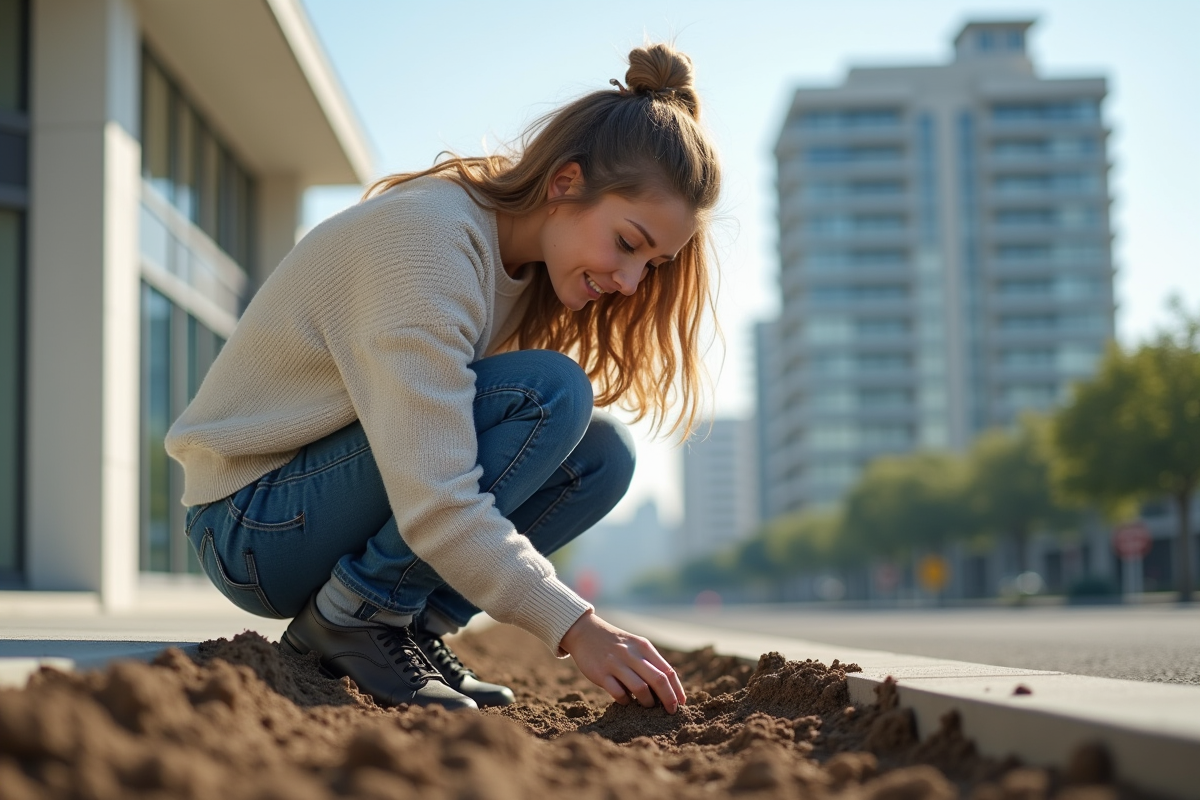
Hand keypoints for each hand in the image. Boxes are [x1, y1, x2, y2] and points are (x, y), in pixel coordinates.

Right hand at [559, 610, 685, 713]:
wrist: (585, 632)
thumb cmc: (616, 644)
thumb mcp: (635, 646)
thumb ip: (650, 663)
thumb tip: (669, 689)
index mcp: (644, 647)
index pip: (668, 670)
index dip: (677, 689)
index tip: (681, 703)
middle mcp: (632, 654)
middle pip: (658, 680)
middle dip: (668, 699)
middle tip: (671, 711)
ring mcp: (616, 664)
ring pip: (640, 688)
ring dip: (647, 701)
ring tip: (647, 705)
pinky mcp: (601, 673)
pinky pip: (619, 693)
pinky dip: (626, 701)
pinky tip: (626, 700)